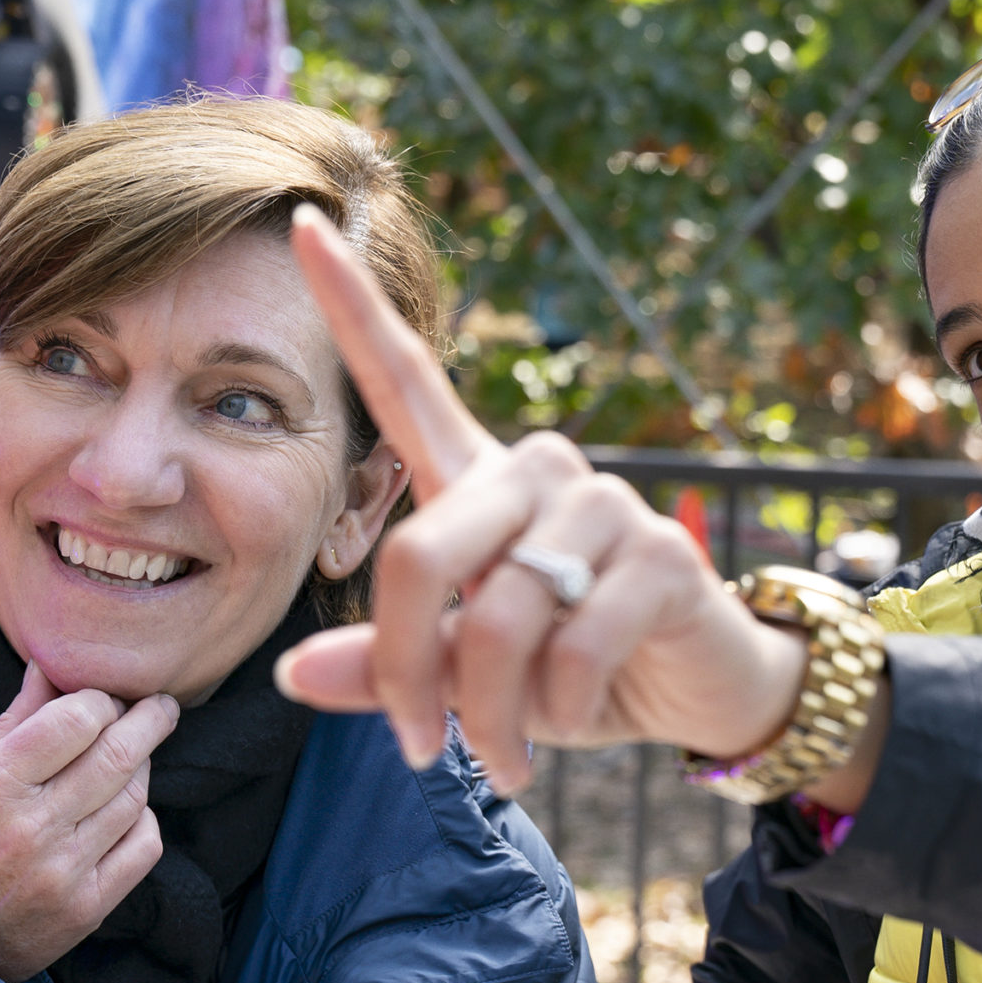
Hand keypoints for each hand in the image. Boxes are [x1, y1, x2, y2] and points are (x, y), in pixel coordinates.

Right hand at [0, 662, 178, 982]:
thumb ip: (14, 722)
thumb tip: (51, 667)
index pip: (76, 720)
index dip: (101, 701)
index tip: (107, 698)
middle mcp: (31, 827)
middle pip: (117, 755)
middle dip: (149, 720)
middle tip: (161, 705)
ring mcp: (63, 871)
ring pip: (135, 797)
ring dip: (143, 767)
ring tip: (137, 754)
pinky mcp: (87, 908)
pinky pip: (143, 846)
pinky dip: (143, 818)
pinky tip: (128, 809)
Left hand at [273, 206, 889, 800]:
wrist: (691, 696)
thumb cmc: (563, 676)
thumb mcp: (463, 680)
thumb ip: (384, 669)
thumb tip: (290, 674)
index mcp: (474, 481)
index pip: (403, 379)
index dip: (351, 306)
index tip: (302, 222)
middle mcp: (532, 472)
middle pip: (421, 555)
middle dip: (406, 673)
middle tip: (419, 748)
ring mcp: (599, 504)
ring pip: (497, 618)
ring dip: (490, 714)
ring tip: (506, 759)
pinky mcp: (657, 554)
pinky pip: (571, 646)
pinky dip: (557, 708)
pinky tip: (570, 722)